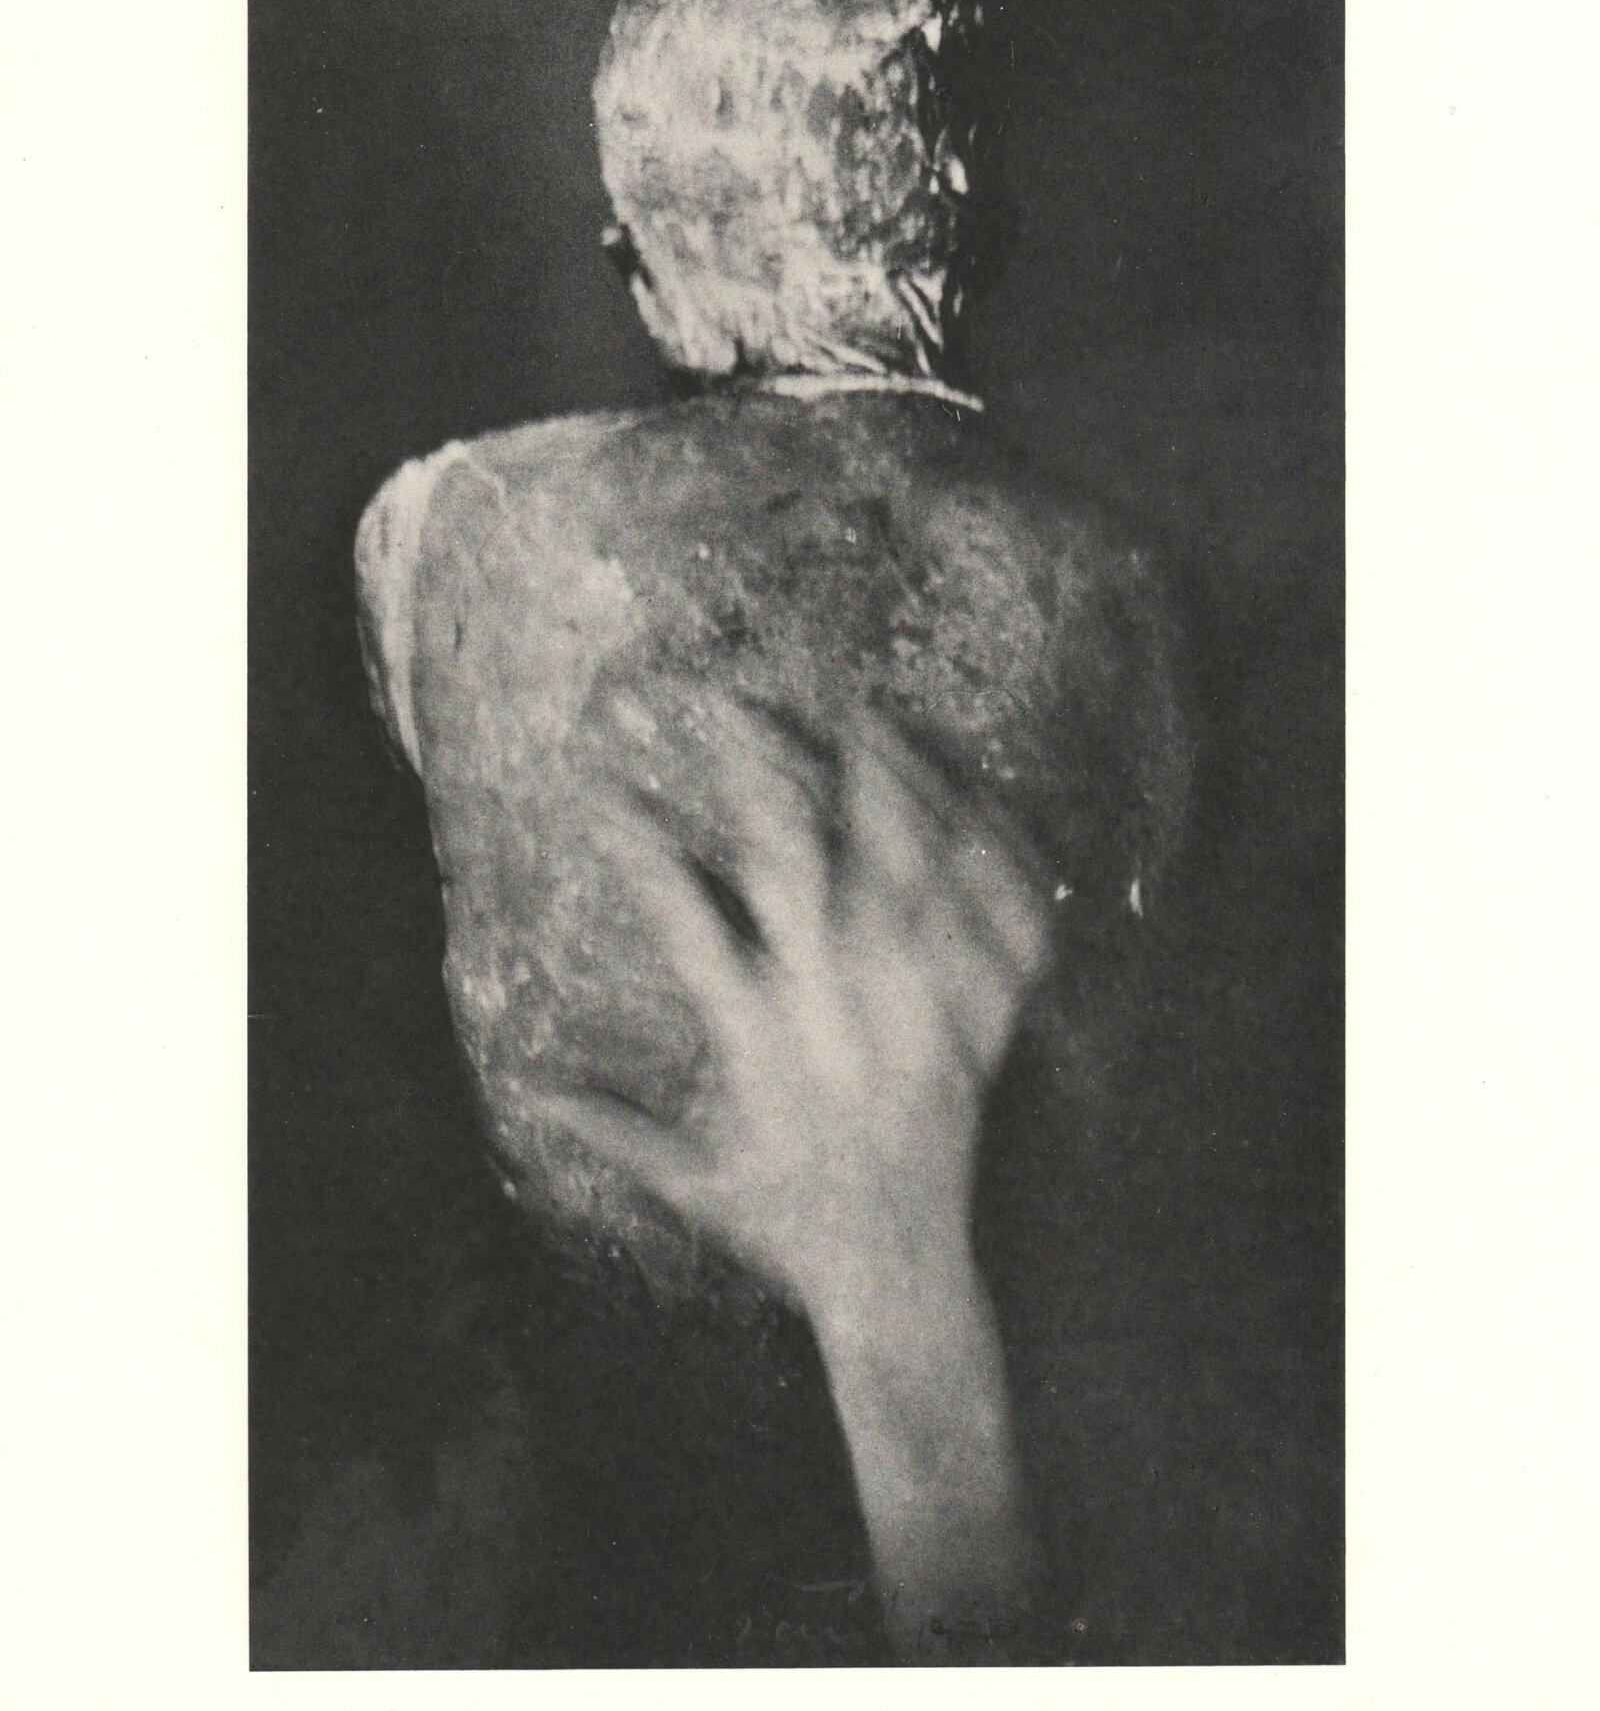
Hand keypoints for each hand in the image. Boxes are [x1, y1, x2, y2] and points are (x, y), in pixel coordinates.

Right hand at [540, 689, 1050, 1323]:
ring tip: (862, 712)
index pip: (682, 921)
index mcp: (756, 1040)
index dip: (638, 847)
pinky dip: (987, 864)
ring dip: (879, 787)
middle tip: (732, 702)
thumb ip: (614, 1128)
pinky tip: (977, 801)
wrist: (897, 1280)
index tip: (603, 786)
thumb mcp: (692, 1185)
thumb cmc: (789, 1229)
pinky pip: (990, 935)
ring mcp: (910, 1016)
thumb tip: (532, 1086)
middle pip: (793, 866)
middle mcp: (832, 1015)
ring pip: (899, 877)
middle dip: (759, 772)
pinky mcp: (974, 1032)